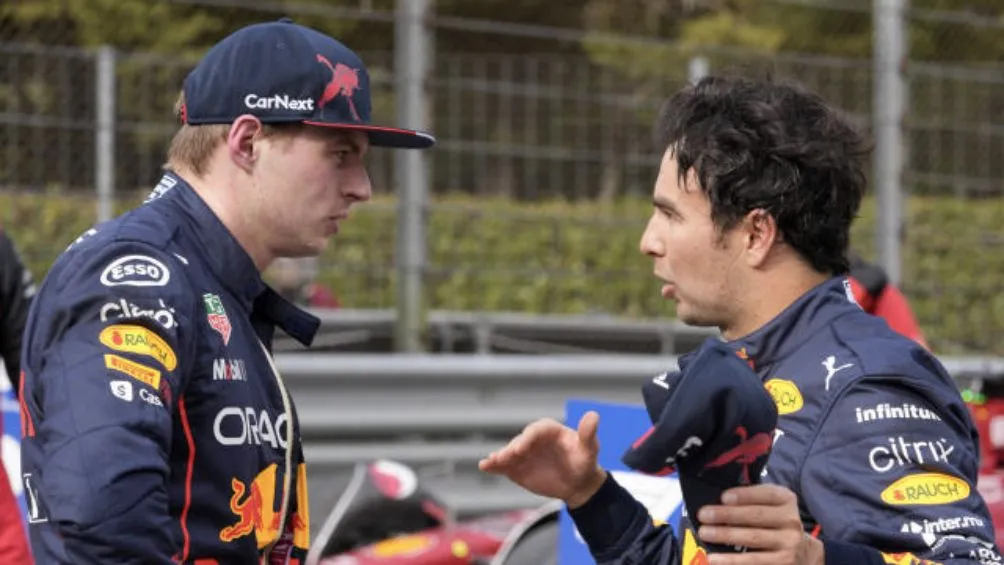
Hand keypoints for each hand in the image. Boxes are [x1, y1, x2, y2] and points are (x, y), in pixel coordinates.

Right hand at [479, 411, 606, 506]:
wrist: (577, 482)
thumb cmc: (584, 461)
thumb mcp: (589, 449)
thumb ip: (587, 433)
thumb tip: (594, 415)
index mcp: (549, 430)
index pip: (536, 430)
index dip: (528, 438)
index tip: (521, 448)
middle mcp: (532, 439)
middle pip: (519, 441)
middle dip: (512, 449)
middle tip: (506, 456)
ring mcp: (523, 453)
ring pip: (509, 453)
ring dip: (500, 457)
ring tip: (492, 462)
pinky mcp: (516, 467)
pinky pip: (503, 465)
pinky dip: (493, 465)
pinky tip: (485, 466)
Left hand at [696, 484, 822, 564]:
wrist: (803, 553)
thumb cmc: (775, 524)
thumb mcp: (771, 506)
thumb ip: (751, 501)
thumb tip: (718, 503)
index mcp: (786, 500)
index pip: (766, 494)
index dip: (745, 495)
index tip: (724, 497)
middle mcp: (791, 521)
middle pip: (756, 516)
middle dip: (727, 515)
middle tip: (703, 515)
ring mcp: (789, 544)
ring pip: (753, 538)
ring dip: (725, 535)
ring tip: (705, 533)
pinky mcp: (783, 563)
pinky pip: (753, 561)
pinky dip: (732, 560)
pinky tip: (715, 558)